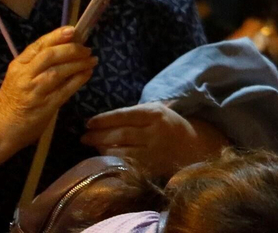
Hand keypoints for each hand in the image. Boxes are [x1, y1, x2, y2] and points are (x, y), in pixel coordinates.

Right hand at [0, 26, 96, 151]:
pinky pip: (65, 90)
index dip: (57, 36)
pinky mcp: (44, 106)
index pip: (38, 45)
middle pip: (49, 56)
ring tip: (91, 60)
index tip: (73, 30)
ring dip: (78, 64)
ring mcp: (34, 91)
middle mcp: (24, 76)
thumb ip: (39, 63)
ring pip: (58, 72)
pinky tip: (87, 73)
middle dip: (71, 49)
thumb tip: (69, 45)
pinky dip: (78, 80)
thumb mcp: (21, 76)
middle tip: (86, 49)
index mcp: (18, 65)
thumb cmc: (13, 99)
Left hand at [82, 102, 227, 179]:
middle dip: (98, 135)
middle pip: (119, 134)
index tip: (88, 122)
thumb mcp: (158, 111)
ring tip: (92, 145)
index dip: (103, 120)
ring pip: (121, 151)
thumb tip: (103, 119)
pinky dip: (113, 160)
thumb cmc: (170, 126)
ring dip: (102, 148)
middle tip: (83, 136)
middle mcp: (154, 132)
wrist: (194, 147)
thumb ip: (135, 112)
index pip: (124, 115)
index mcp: (156, 114)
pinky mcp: (152, 167)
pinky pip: (126, 164)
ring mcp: (153, 152)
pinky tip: (104, 157)